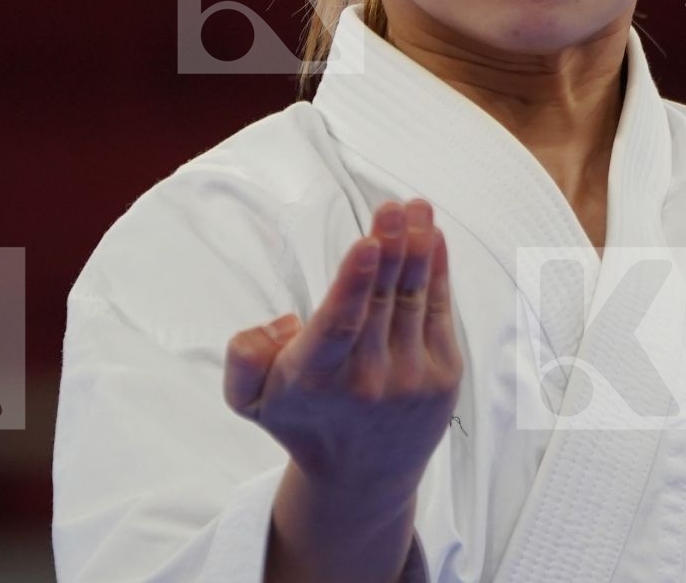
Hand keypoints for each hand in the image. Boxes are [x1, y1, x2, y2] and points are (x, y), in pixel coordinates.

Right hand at [223, 198, 462, 499]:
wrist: (362, 479)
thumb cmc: (303, 420)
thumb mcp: (250, 400)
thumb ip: (243, 357)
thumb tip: (284, 322)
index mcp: (315, 379)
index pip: (339, 326)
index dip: (355, 283)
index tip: (367, 243)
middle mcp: (366, 380)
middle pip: (381, 302)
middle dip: (391, 249)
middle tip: (394, 206)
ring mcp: (410, 379)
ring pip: (413, 300)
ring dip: (418, 249)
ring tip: (418, 207)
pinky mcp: (442, 377)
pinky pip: (439, 313)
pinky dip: (438, 272)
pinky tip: (434, 237)